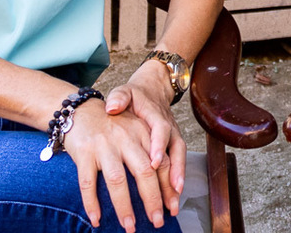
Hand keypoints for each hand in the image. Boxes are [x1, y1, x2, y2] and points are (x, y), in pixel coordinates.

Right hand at [65, 99, 174, 230]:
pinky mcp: (84, 152)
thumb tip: (169, 187)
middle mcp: (126, 138)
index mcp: (143, 133)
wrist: (81, 110)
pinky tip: (96, 219)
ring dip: (124, 207)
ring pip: (117, 180)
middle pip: (144, 172)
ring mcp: (104, 145)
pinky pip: (88, 182)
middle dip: (152, 200)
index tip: (172, 206)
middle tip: (157, 221)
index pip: (161, 161)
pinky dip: (91, 203)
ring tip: (129, 226)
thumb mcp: (136, 130)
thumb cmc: (113, 126)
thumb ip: (151, 152)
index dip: (169, 185)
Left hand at [105, 61, 185, 215]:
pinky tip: (173, 197)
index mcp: (155, 114)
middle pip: (176, 148)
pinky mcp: (172, 144)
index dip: (159, 146)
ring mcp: (172, 135)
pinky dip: (176, 179)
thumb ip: (119, 97)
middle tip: (171, 190)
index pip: (160, 129)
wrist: (152, 89)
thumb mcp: (124, 91)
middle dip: (175, 171)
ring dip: (178, 179)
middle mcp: (168, 126)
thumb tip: (112, 106)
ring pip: (179, 158)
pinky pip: (177, 162)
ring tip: (174, 200)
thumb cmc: (135, 95)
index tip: (154, 162)